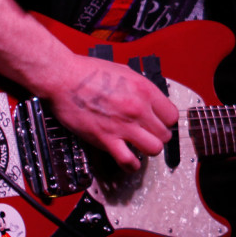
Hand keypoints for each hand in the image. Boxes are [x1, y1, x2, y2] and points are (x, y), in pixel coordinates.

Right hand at [45, 54, 178, 171]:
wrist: (63, 78)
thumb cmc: (89, 72)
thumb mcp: (125, 72)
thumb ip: (141, 88)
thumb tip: (150, 99)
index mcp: (145, 90)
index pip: (172, 115)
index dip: (166, 121)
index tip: (160, 122)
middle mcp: (138, 109)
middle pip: (165, 134)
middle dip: (159, 136)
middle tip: (149, 134)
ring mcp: (123, 126)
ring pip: (154, 149)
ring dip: (149, 150)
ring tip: (141, 146)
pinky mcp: (106, 139)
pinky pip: (128, 161)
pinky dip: (131, 165)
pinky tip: (129, 161)